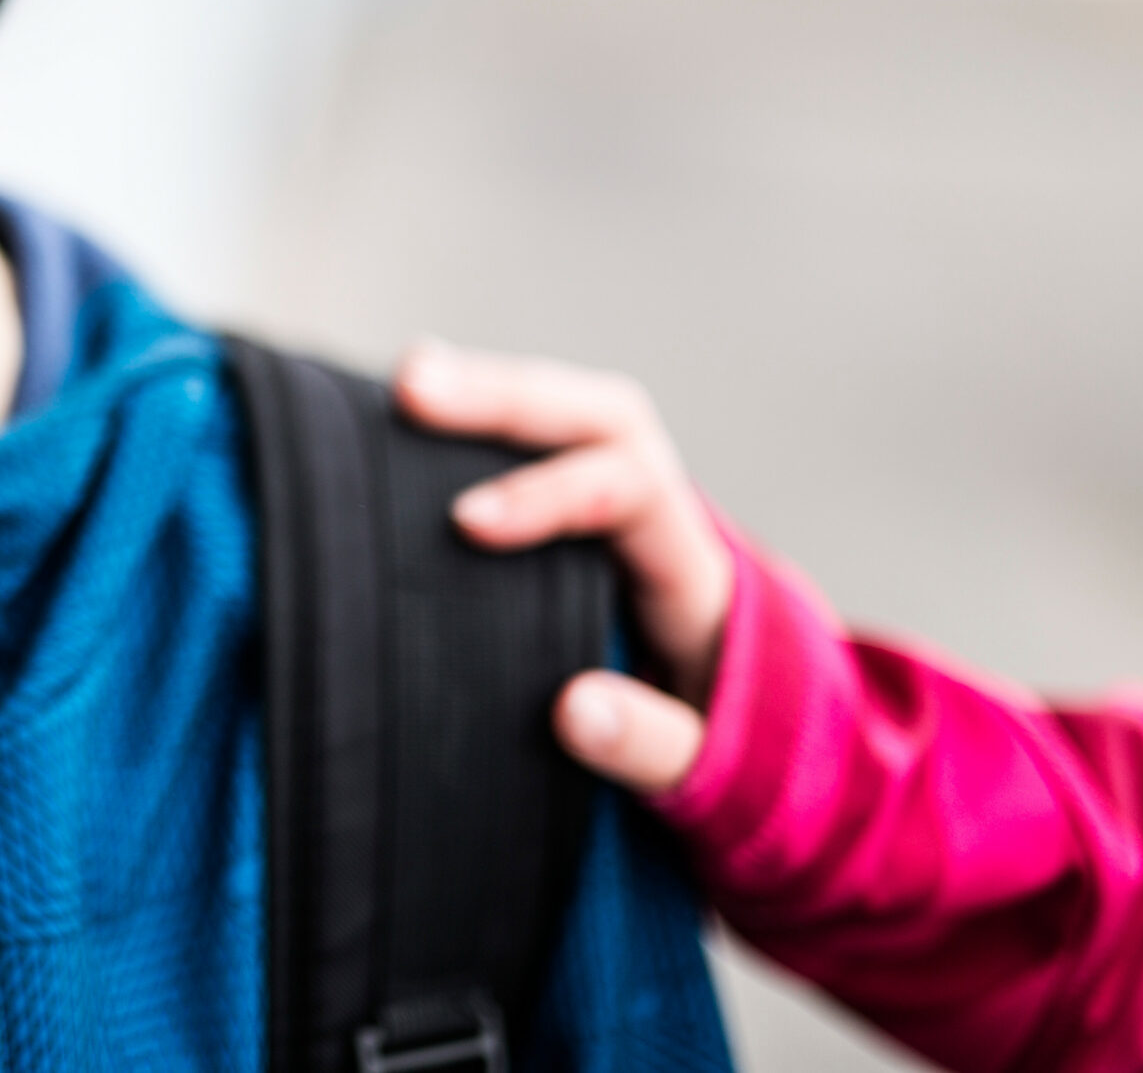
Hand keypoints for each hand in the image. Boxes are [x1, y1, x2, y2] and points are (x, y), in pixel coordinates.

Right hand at [394, 340, 734, 796]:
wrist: (734, 718)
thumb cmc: (713, 738)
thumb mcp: (709, 763)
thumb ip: (655, 745)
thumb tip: (575, 711)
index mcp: (693, 567)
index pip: (632, 492)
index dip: (552, 496)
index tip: (467, 523)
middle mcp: (659, 508)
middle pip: (599, 417)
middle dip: (509, 398)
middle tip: (415, 387)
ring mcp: (614, 494)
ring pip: (565, 412)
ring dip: (487, 389)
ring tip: (408, 379)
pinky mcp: (568, 502)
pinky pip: (532, 439)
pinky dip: (474, 419)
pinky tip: (409, 410)